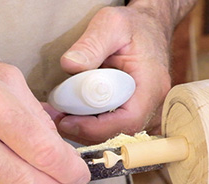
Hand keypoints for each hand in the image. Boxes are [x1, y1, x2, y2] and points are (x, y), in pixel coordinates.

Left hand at [47, 2, 191, 144]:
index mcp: (151, 86)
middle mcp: (153, 105)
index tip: (67, 120)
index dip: (95, 127)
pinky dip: (91, 125)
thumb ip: (90, 44)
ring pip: (113, 134)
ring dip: (84, 129)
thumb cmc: (132, 26)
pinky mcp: (134, 113)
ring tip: (58, 114)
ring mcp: (146, 112)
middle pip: (117, 133)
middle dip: (82, 130)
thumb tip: (70, 65)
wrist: (148, 28)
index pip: (126, 121)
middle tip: (54, 117)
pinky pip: (113, 128)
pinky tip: (72, 114)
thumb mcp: (110, 24)